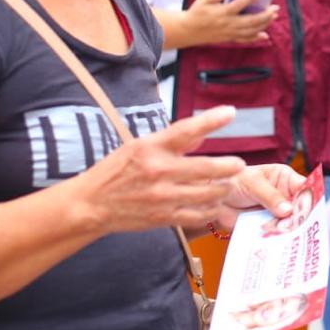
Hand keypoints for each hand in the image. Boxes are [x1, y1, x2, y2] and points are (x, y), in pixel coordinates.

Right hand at [85, 106, 247, 232]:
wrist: (91, 205)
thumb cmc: (115, 171)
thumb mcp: (139, 146)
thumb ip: (173, 141)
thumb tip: (202, 135)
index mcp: (151, 147)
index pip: (185, 130)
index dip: (210, 120)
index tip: (230, 112)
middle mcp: (158, 171)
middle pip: (205, 168)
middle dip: (228, 167)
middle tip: (239, 165)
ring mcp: (162, 197)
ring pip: (207, 194)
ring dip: (223, 189)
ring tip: (228, 185)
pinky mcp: (163, 218)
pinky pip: (197, 215)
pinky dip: (211, 210)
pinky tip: (215, 205)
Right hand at [179, 0, 278, 46]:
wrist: (188, 31)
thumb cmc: (196, 13)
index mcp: (221, 12)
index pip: (239, 4)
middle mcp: (228, 24)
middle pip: (251, 21)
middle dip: (265, 14)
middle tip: (275, 8)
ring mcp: (230, 33)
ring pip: (251, 31)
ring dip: (264, 24)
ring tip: (273, 16)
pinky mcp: (229, 38)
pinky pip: (245, 40)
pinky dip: (256, 38)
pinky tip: (265, 35)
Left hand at [212, 162, 308, 229]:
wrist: (212, 199)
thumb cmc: (232, 181)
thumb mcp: (252, 182)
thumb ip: (271, 195)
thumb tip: (288, 210)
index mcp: (285, 178)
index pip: (304, 187)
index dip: (309, 197)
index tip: (309, 208)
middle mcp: (285, 195)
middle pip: (301, 208)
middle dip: (300, 216)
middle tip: (296, 224)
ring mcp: (278, 213)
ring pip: (291, 223)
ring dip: (289, 228)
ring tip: (283, 232)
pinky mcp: (269, 227)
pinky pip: (278, 233)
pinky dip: (278, 237)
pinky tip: (277, 239)